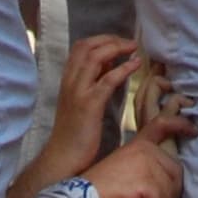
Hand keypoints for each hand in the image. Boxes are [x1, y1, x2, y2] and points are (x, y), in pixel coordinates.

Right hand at [43, 34, 137, 174]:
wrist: (62, 158)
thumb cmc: (74, 134)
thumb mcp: (81, 102)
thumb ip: (91, 83)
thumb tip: (108, 66)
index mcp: (67, 80)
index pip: (80, 47)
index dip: (101, 40)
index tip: (119, 43)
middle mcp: (70, 81)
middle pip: (87, 46)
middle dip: (111, 40)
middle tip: (130, 43)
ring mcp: (78, 92)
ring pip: (95, 57)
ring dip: (117, 48)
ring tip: (133, 49)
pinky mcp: (89, 105)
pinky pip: (108, 80)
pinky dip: (123, 68)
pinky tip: (135, 65)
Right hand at [87, 128, 191, 197]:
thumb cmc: (102, 188)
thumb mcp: (123, 164)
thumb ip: (145, 163)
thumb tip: (169, 177)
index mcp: (138, 144)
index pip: (163, 125)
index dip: (181, 125)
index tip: (195, 130)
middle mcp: (145, 151)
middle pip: (176, 172)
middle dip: (170, 192)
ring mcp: (146, 165)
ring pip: (170, 192)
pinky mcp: (145, 184)